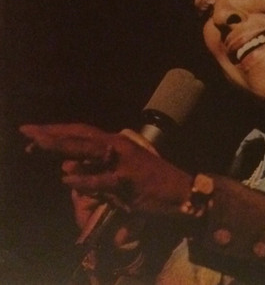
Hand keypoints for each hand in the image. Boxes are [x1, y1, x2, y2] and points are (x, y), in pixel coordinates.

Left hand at [20, 123, 191, 215]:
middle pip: (81, 136)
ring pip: (89, 150)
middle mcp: (118, 146)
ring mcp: (124, 161)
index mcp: (115, 144)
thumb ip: (93, 172)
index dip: (58, 131)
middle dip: (52, 134)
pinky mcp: (129, 179)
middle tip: (27, 131)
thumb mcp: (117, 177)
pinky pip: (104, 180)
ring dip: (63, 147)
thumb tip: (65, 171)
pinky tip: (67, 179)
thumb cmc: (150, 184)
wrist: (180, 190)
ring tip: (39, 145)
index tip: (33, 133)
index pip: (82, 133)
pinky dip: (86, 180)